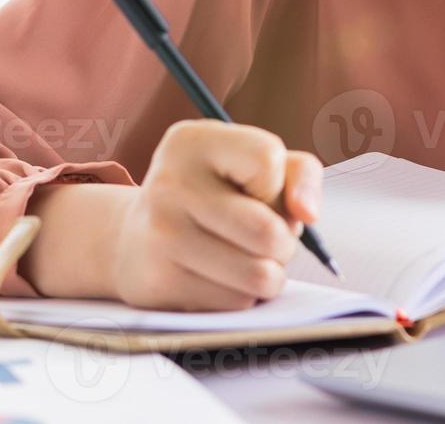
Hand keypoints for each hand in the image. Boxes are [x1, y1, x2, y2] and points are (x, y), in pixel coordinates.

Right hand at [26, 120, 323, 310]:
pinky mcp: (159, 282)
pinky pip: (237, 302)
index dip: (279, 184)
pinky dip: (243, 294)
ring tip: (249, 257)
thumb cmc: (215, 196)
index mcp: (192, 142)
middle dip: (285, 241)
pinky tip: (221, 277)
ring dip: (270, 273)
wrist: (138, 241)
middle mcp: (170, 184)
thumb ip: (299, 173)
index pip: (268, 159)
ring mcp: (161, 235)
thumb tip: (307, 214)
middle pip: (269, 231)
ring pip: (259, 275)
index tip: (260, 189)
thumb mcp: (253, 164)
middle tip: (268, 236)